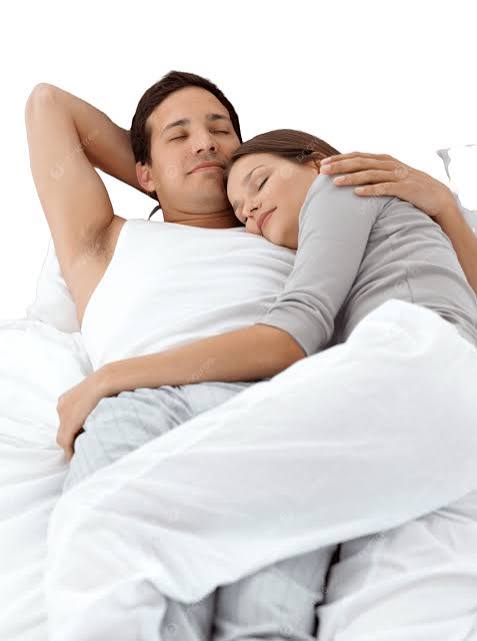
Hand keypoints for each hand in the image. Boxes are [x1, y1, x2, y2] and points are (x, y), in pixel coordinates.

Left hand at [56, 371, 108, 461]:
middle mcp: (62, 406)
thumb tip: (100, 410)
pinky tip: (76, 458)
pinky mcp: (69, 424)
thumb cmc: (109, 384)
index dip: (74, 429)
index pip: (66, 419)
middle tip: (81, 448)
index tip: (82, 437)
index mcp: (67, 398)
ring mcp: (64, 415)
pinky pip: (66, 442)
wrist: (108, 380)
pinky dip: (70, 451)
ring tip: (80, 455)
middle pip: (63, 428)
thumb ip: (93, 404)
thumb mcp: (96, 393)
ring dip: (70, 447)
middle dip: (71, 438)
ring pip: (62, 437)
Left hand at [319, 151, 456, 219]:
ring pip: (370, 174)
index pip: (358, 156)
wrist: (437, 195)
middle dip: (340, 165)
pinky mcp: (404, 188)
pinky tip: (357, 194)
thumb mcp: (390, 176)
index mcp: (384, 160)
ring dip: (351, 178)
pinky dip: (370, 190)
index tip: (323, 163)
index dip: (340, 159)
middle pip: (361, 162)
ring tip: (335, 183)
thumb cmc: (409, 187)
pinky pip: (384, 188)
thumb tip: (351, 176)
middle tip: (322, 170)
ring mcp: (397, 175)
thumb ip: (373, 174)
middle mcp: (389, 164)